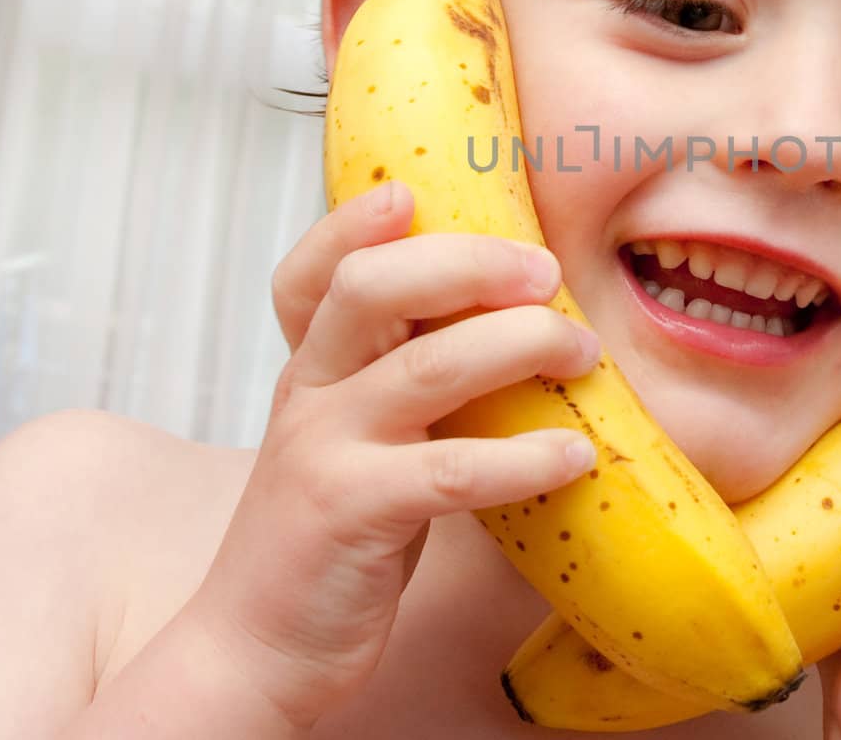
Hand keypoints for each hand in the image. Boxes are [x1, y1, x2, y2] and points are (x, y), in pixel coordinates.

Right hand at [184, 181, 600, 729]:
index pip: (309, 273)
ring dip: (520, 346)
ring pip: (426, 368)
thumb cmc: (335, 534)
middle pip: (372, 289)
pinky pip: (451, 469)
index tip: (411, 191)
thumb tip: (518, 327)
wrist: (256, 647)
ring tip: (584, 351)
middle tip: (545, 272)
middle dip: (467, 263)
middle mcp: (308, 394)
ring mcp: (323, 450)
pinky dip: (524, 457)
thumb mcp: (358, 439)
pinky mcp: (350, 514)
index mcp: (310, 368)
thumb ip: (406, 380)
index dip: (350, 223)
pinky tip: (576, 455)